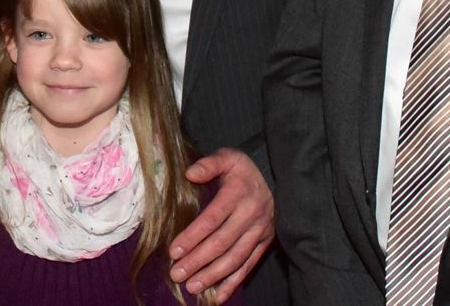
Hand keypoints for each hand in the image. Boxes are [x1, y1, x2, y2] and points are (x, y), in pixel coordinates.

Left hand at [169, 149, 273, 299]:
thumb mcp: (228, 158)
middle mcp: (251, 214)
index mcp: (238, 193)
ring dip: (212, 275)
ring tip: (192, 286)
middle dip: (197, 261)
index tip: (174, 250)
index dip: (193, 236)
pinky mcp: (265, 244)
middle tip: (177, 273)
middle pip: (221, 243)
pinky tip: (217, 296)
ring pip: (234, 259)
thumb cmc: (242, 171)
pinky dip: (232, 283)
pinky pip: (248, 267)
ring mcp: (260, 232)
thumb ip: (209, 164)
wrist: (275, 180)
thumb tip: (189, 173)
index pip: (212, 218)